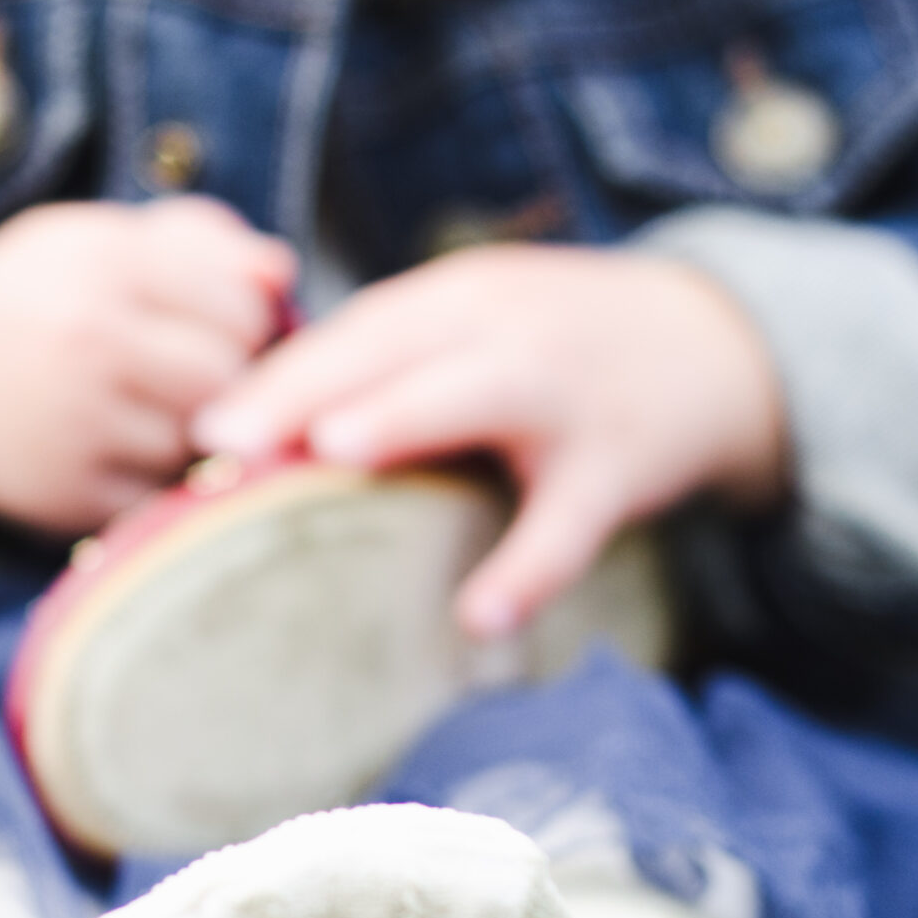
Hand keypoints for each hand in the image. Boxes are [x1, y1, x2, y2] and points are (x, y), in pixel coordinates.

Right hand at [0, 198, 294, 535]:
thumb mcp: (93, 242)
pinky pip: (159, 498)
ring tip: (151, 411)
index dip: (245, 322)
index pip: (241, 307)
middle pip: (228, 379)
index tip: (218, 328)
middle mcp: (89, 340)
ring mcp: (76, 424)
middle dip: (226, 381)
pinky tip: (120, 452)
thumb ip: (194, 241)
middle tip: (193, 377)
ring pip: (199, 442)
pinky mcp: (67, 496)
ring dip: (192, 434)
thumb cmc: (29, 301)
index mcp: (104, 262)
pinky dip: (154, 482)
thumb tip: (280, 273)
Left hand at [193, 245, 788, 636]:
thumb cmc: (554, 349)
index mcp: (454, 301)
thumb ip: (381, 371)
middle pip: (396, 346)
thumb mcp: (473, 331)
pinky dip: (527, 566)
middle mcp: (503, 329)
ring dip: (407, 415)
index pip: (354, 330)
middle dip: (310, 386)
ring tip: (336, 453)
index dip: (277, 375)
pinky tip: (479, 616)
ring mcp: (565, 390)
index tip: (203, 430)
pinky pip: (570, 519)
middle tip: (227, 440)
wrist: (714, 340)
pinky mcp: (621, 462)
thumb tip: (250, 444)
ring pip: (481, 393)